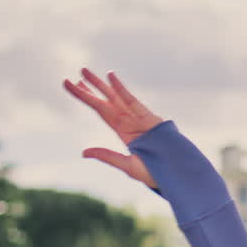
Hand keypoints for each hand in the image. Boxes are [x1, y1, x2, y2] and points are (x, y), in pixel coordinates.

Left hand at [63, 69, 163, 188]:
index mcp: (123, 131)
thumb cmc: (155, 172)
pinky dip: (120, 88)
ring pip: (114, 97)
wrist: (175, 174)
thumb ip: (106, 156)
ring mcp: (138, 117)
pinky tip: (110, 77)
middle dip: (90, 87)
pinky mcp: (147, 117)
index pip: (100, 110)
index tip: (72, 87)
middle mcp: (129, 121)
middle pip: (105, 100)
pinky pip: (131, 100)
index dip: (86, 98)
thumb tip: (84, 152)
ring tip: (84, 72)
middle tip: (76, 74)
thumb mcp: (127, 165)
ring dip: (100, 84)